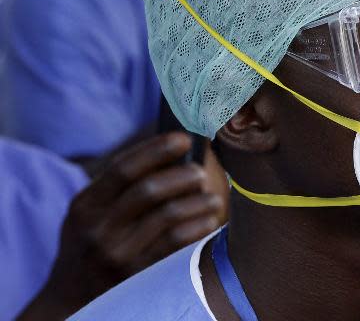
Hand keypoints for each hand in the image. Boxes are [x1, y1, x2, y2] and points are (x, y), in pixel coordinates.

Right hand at [18, 133, 226, 318]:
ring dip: (197, 202)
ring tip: (213, 199)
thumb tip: (172, 151)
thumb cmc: (93, 239)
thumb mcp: (91, 211)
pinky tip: (208, 221)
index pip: (123, 169)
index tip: (183, 138)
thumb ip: (120, 185)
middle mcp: (98, 229)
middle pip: (148, 191)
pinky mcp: (137, 274)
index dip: (156, 150)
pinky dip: (197, 227)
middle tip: (201, 172)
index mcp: (86, 205)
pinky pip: (175, 243)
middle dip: (181, 176)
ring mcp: (117, 253)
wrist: (72, 295)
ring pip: (167, 216)